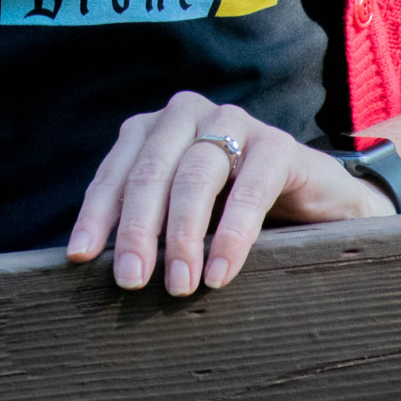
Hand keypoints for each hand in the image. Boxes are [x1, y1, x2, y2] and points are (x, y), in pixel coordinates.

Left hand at [66, 91, 393, 295]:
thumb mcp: (183, 217)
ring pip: (195, 175)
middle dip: (137, 228)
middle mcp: (187, 115)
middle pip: (151, 170)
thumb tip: (101, 269)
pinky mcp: (277, 144)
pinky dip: (232, 233)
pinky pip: (250, 187)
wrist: (319, 206)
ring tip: (179, 286)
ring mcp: (234, 122)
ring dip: (183, 234)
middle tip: (130, 280)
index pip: (116, 171)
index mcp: (153, 129)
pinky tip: (220, 272)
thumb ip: (149, 227)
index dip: (97, 214)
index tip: (81, 258)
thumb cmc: (233, 214)